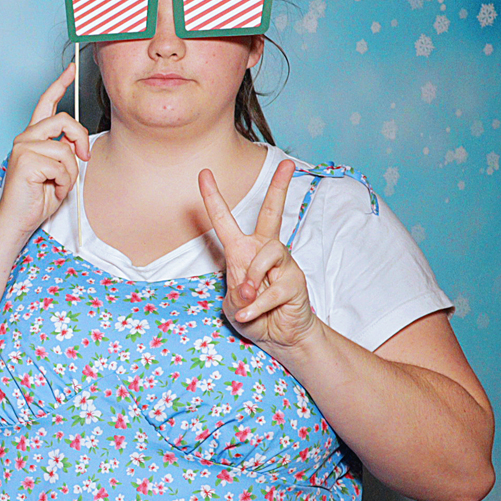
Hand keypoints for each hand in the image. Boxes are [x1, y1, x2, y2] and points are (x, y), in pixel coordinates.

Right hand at [0, 65, 90, 247]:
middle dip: (81, 139)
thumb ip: (66, 151)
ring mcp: (22, 148)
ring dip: (70, 173)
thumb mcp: (59, 170)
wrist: (18, 221)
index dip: (59, 85)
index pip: (46, 105)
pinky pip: (60, 166)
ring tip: (58, 186)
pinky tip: (50, 190)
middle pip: (65, 121)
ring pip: (65, 150)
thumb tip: (77, 144)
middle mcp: (25, 138)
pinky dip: (63, 183)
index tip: (70, 69)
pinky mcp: (24, 161)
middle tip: (83, 158)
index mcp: (33, 137)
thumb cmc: (37, 198)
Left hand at [199, 159, 318, 353]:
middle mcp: (264, 250)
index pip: (224, 219)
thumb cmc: (252, 315)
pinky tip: (249, 315)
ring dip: (252, 279)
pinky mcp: (295, 281)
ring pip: (266, 257)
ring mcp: (283, 264)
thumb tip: (248, 287)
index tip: (204, 173)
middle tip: (289, 164)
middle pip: (273, 213)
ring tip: (246, 296)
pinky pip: (272, 289)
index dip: (212, 197)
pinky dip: (256, 306)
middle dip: (280, 187)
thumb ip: (235, 295)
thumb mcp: (232, 305)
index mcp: (242, 250)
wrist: (277, 336)